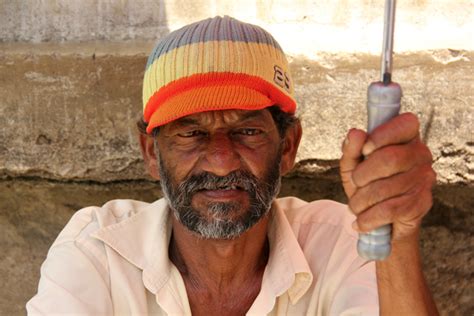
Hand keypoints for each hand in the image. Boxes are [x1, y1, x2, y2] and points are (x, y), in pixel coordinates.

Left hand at [340, 113, 435, 240]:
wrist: (382, 220)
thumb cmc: (367, 183)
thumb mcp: (353, 165)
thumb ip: (351, 149)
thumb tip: (355, 133)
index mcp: (407, 136)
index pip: (405, 124)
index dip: (381, 136)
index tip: (365, 150)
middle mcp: (421, 154)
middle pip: (390, 159)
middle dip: (362, 174)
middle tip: (355, 183)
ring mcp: (425, 179)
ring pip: (387, 188)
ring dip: (361, 201)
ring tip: (356, 206)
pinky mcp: (422, 203)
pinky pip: (390, 210)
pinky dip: (368, 218)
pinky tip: (361, 221)